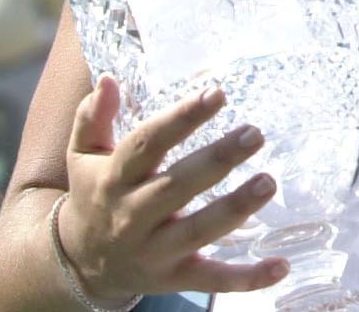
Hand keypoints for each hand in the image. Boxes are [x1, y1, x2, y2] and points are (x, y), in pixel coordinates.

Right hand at [58, 77, 288, 301]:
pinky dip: (247, 278)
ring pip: (198, 231)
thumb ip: (93, 118)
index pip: (148, 144)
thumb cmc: (95, 194)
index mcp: (115, 179)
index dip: (182, 118)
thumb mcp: (84, 156)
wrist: (77, 263)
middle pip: (178, 185)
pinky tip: (281, 266)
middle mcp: (133, 214)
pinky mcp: (174, 278)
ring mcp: (155, 250)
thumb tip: (109, 80)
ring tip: (269, 182)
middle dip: (217, 160)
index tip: (218, 93)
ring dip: (235, 209)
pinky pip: (212, 280)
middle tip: (255, 133)